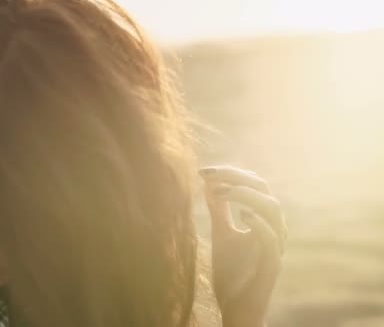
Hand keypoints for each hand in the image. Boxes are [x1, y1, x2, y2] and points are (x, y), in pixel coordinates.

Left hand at [199, 165, 286, 326]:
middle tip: (211, 176)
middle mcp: (273, 228)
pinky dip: (259, 224)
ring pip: (272, 209)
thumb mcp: (222, 233)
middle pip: (264, 190)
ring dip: (245, 195)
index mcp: (262, 218)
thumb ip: (219, 209)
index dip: (231, 173)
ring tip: (221, 192)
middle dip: (237, 178)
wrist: (236, 307)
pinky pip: (272, 239)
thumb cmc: (232, 271)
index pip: (254, 184)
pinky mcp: (271, 264)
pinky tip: (242, 215)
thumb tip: (209, 183)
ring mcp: (275, 246)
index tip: (203, 171)